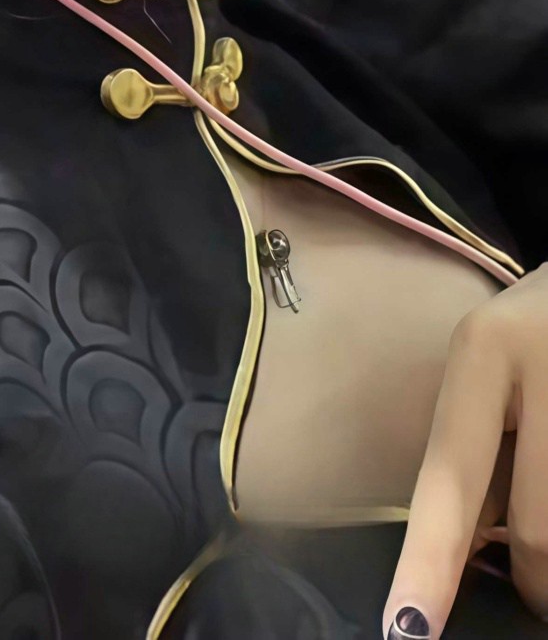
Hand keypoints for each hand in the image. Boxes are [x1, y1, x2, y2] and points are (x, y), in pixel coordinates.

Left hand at [382, 262, 547, 637]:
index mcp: (485, 348)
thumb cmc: (541, 329)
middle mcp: (540, 362)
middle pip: (537, 530)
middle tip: (534, 588)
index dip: (429, 563)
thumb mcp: (497, 365)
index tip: (405, 629)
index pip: (450, 477)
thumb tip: (464, 554)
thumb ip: (479, 451)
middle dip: (536, 581)